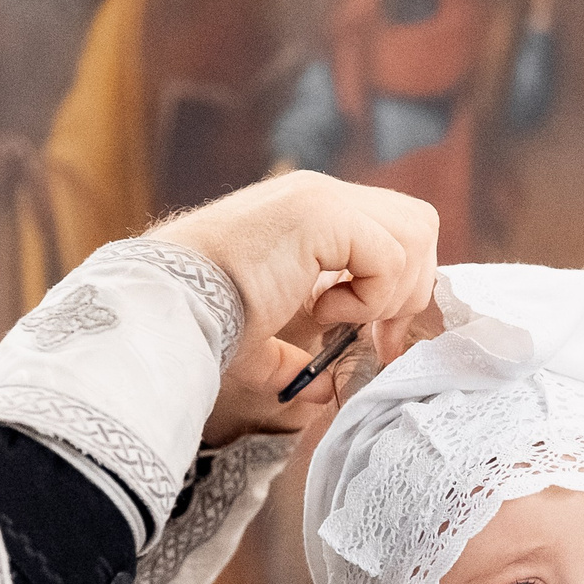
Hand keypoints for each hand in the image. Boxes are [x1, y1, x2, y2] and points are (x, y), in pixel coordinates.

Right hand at [148, 171, 438, 443]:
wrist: (165, 306)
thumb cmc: (199, 324)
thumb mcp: (260, 342)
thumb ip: (296, 359)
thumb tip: (323, 388)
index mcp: (309, 215)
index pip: (393, 231)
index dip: (400, 288)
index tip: (381, 341)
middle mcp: (320, 195)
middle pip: (418, 224)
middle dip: (410, 287)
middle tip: (377, 336)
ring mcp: (321, 198)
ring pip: (415, 234)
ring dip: (390, 292)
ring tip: (340, 318)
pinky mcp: (321, 213)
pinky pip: (388, 257)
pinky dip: (369, 298)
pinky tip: (321, 310)